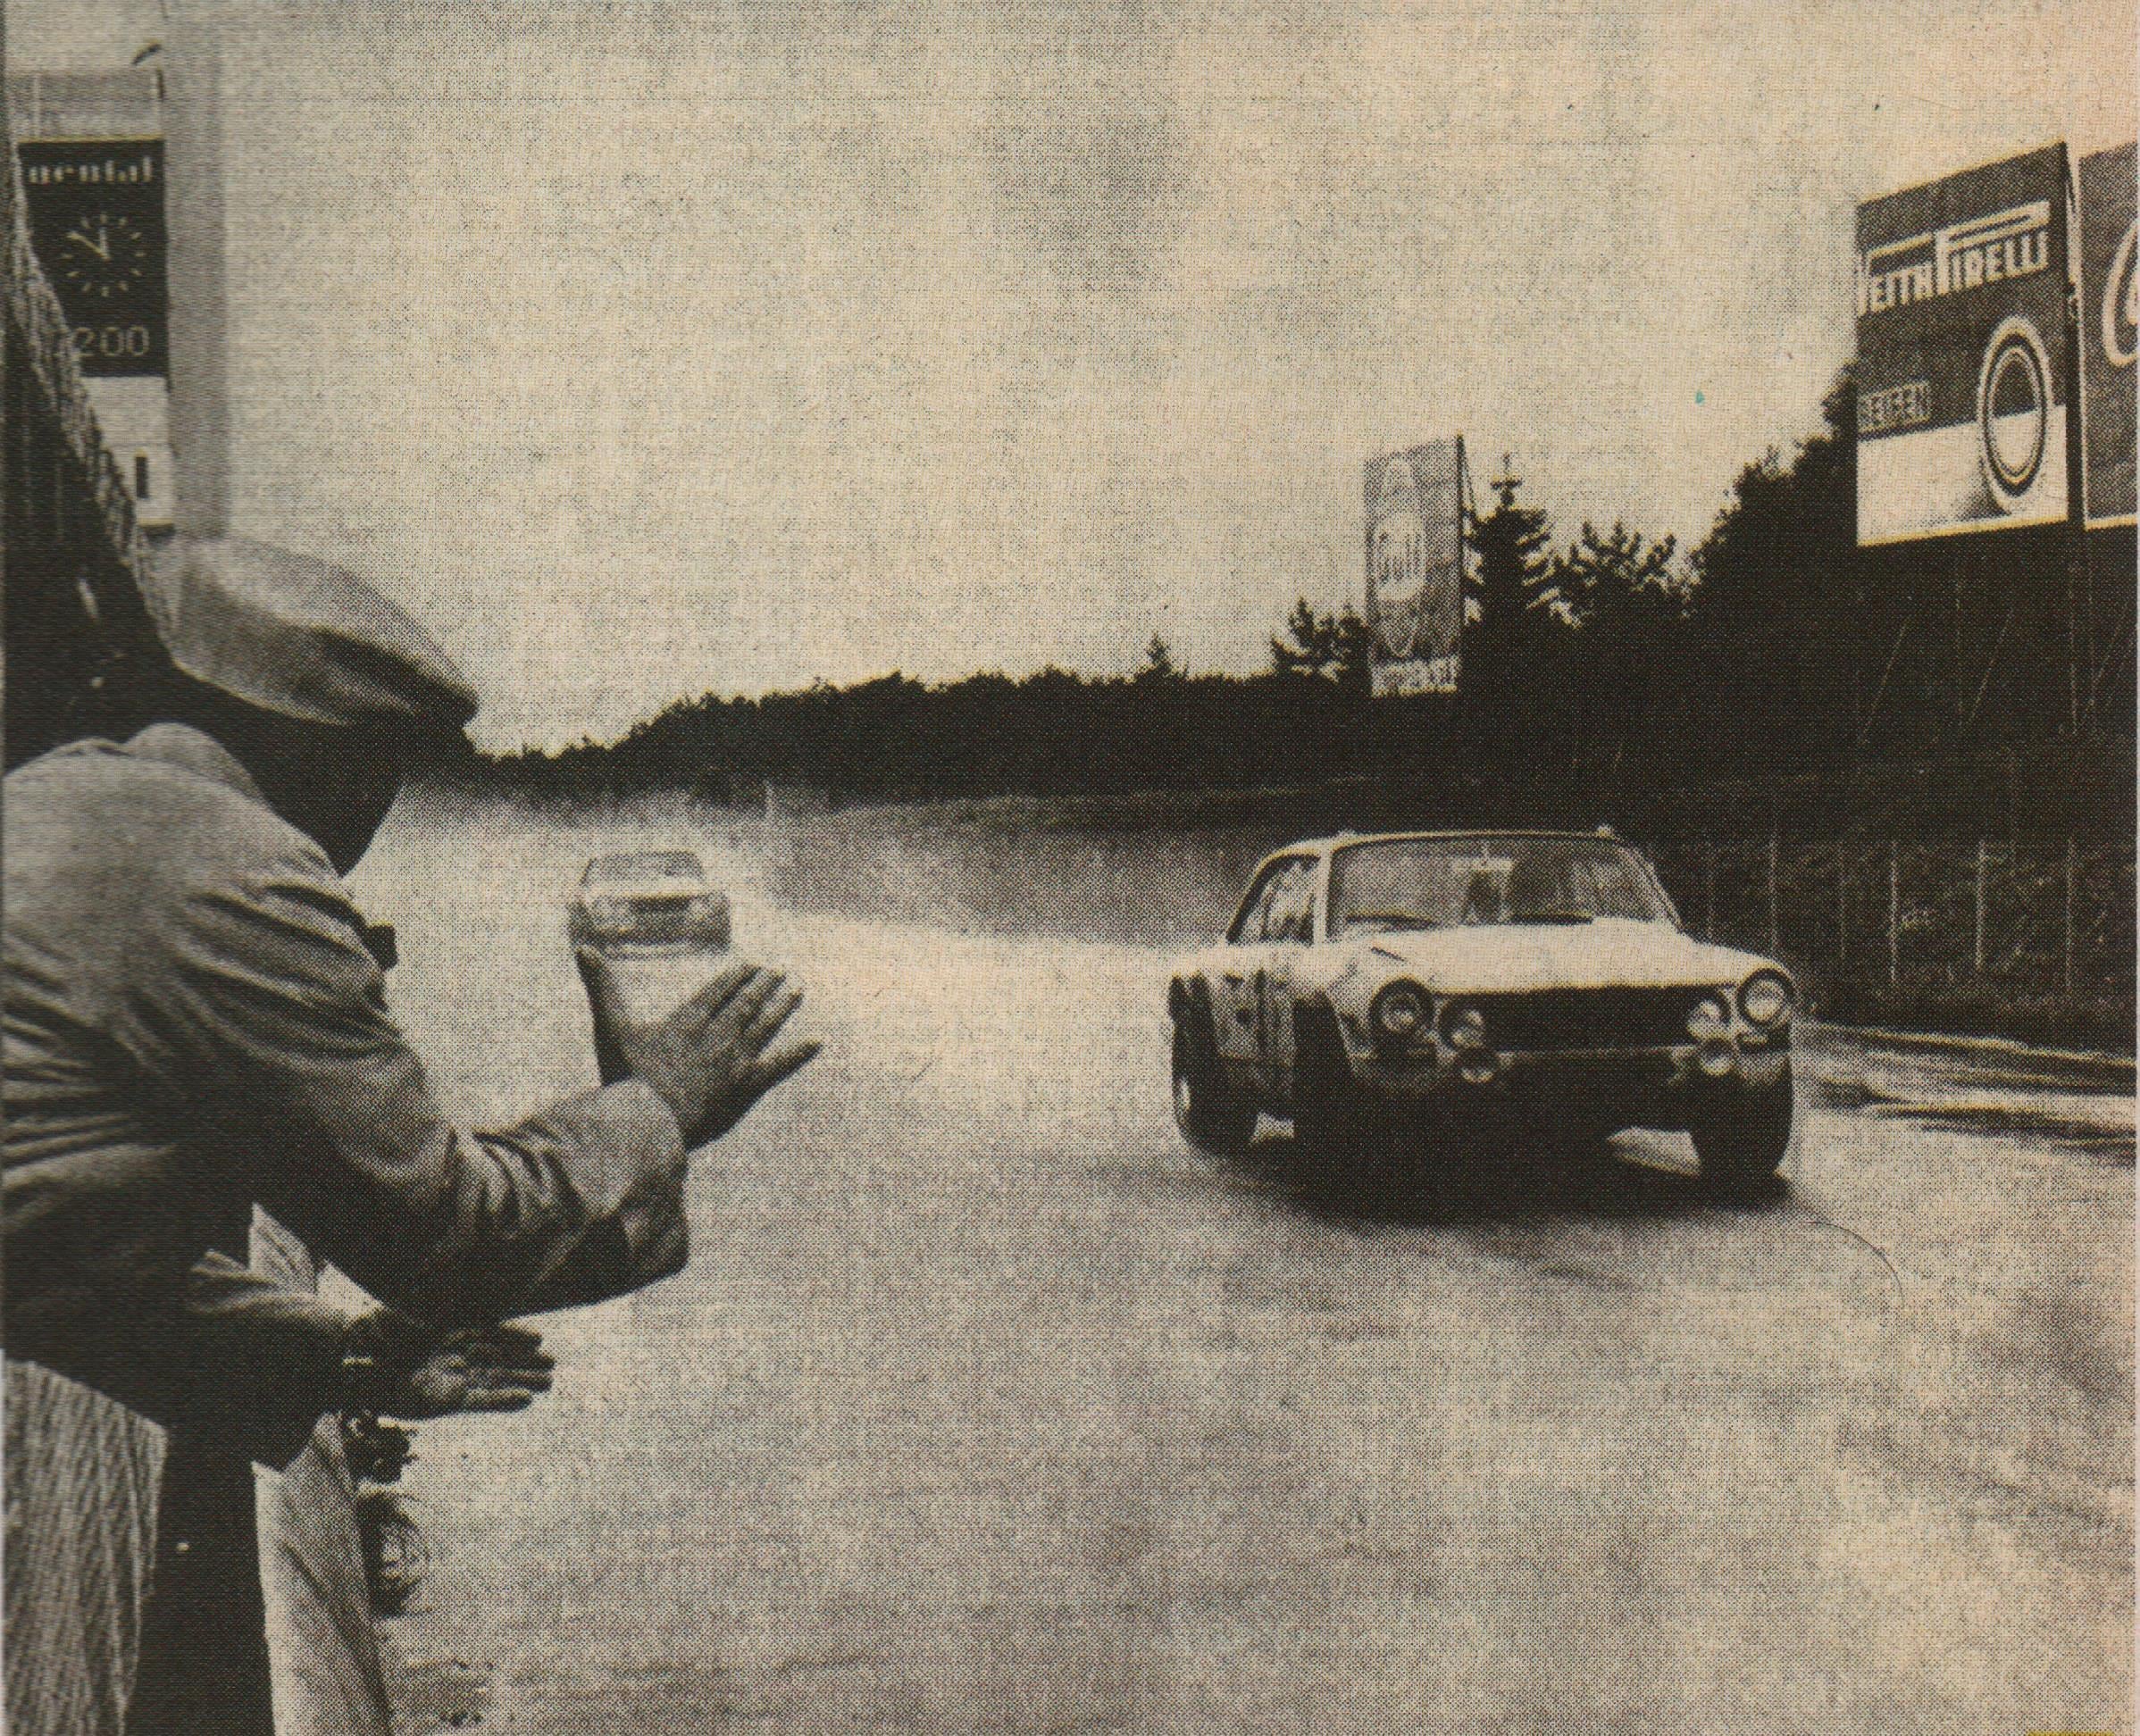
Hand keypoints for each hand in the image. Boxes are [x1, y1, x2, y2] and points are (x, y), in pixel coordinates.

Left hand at [342, 1309, 554, 1419]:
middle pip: (500, 1357)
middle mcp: (456, 1354)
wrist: (352, 1363)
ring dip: (521, 1382)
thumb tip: (458, 1283)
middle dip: (527, 1362)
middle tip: (553, 1365)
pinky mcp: (445, 1400)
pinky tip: (524, 1401)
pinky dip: (502, 1401)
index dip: (515, 1338)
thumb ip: (436, 1301)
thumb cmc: (377, 1331)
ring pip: (495, 1379)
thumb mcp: (407, 1309)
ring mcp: (452, 1377)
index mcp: (452, 1329)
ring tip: (548, 1384)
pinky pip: (480, 1400)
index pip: (492, 1332)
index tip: (538, 1340)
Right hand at [577, 949, 818, 1148]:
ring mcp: (735, 1061)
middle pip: (747, 1004)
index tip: (752, 966)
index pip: (720, 991)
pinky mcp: (747, 1087)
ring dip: (783, 1007)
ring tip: (798, 990)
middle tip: (781, 971)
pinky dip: (798, 1054)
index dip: (738, 977)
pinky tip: (816, 1041)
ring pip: (765, 1026)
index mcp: (689, 1020)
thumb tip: (583, 949)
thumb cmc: (626, 1077)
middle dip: (765, 985)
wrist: (648, 1123)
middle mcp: (717, 1035)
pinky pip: (779, 1067)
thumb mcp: (611, 1028)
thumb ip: (602, 987)